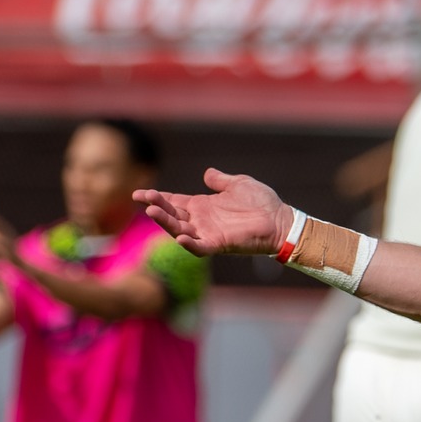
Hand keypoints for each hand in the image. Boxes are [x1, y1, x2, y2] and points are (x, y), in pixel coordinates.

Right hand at [133, 167, 292, 257]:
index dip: (157, 198)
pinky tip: (179, 237)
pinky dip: (190, 244)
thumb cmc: (262, 202)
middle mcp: (202, 221)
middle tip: (144, 198)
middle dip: (157, 207)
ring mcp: (209, 233)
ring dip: (165, 222)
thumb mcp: (238, 184)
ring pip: (180, 230)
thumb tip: (207, 173)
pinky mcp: (220, 244)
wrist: (281, 219)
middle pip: (172, 215)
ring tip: (152, 211)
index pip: (174, 202)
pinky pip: (200, 247)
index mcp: (203, 206)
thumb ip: (221, 180)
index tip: (139, 193)